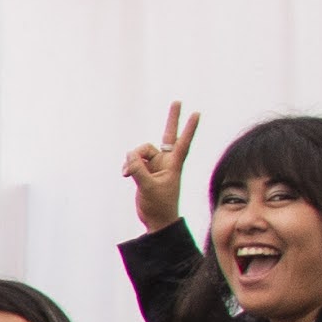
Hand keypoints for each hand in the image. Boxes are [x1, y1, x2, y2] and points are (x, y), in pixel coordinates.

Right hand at [125, 100, 200, 235]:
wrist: (156, 221)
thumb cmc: (159, 206)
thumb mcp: (148, 188)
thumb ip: (138, 170)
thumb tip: (129, 155)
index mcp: (174, 165)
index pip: (183, 142)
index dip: (189, 128)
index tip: (197, 113)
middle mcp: (165, 161)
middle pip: (168, 135)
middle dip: (172, 119)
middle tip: (178, 101)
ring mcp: (154, 165)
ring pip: (141, 152)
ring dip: (132, 160)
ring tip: (126, 174)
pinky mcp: (144, 171)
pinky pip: (133, 161)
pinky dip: (128, 166)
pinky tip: (124, 175)